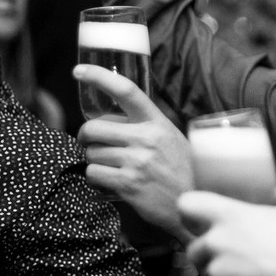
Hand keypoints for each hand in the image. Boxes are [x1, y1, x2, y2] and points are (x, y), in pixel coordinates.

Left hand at [73, 64, 193, 242]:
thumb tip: (109, 121)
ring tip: (111, 167)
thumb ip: (144, 127)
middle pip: (93, 127)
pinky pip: (93, 175)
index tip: (79, 71)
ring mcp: (137, 162)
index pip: (126, 91)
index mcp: (157, 122)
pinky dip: (96, 179)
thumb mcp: (170, 138)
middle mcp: (147, 138)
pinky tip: (110, 182)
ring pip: (91, 154)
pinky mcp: (128, 185)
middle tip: (91, 143)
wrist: (196, 204)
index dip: (99, 77)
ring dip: (94, 161)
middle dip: (86, 137)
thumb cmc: (182, 170)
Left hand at [179, 184, 275, 275]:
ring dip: (220, 272)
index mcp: (228, 216)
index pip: (187, 205)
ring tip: (245, 273)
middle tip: (233, 251)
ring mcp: (217, 273)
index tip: (197, 217)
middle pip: (195, 247)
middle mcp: (216, 243)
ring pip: (207, 272)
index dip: (189, 210)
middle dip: (209, 251)